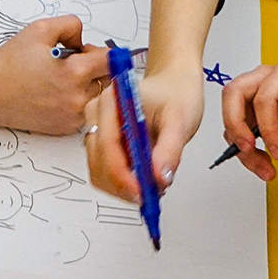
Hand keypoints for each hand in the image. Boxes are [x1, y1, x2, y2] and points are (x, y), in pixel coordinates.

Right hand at [0, 16, 108, 133]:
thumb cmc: (9, 64)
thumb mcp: (40, 30)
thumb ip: (70, 25)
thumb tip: (82, 38)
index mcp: (75, 72)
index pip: (111, 60)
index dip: (101, 51)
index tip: (93, 51)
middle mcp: (77, 97)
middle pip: (109, 80)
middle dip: (96, 68)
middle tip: (75, 62)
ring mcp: (72, 116)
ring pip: (98, 97)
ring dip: (90, 86)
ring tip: (65, 78)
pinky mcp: (65, 128)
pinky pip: (85, 112)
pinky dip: (78, 101)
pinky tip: (57, 93)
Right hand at [85, 62, 202, 201]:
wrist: (174, 84)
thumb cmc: (176, 94)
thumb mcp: (180, 120)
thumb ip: (169, 150)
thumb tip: (159, 178)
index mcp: (111, 102)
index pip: (107, 145)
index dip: (122, 174)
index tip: (142, 192)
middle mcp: (97, 115)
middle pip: (98, 162)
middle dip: (123, 185)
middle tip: (152, 194)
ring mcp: (98, 129)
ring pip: (99, 171)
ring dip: (122, 187)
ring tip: (151, 187)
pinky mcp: (103, 142)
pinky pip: (105, 170)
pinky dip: (123, 182)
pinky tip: (144, 180)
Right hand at [218, 60, 277, 181]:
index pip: (264, 96)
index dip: (267, 125)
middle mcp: (263, 78)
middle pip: (233, 95)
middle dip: (237, 126)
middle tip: (249, 149)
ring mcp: (253, 93)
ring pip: (231, 114)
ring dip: (240, 144)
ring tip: (262, 166)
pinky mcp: (248, 110)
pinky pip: (236, 129)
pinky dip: (244, 149)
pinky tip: (260, 160)